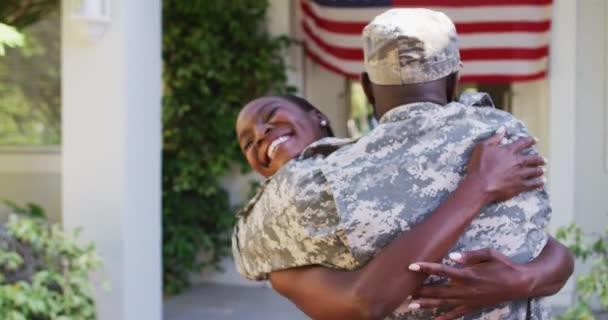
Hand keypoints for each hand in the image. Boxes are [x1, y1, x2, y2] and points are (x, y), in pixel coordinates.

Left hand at [408, 248, 533, 319]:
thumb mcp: (489, 254)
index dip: (426, 268)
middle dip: (420, 291)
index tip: (412, 266)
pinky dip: (444, 318)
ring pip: (444, 304)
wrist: (520, 284)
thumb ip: (470, 255)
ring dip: (427, 304)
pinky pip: (456, 314)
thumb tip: (452, 256)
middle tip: (404, 291)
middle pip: (438, 291)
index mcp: (469, 274)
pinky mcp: (473, 307)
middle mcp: (466, 289)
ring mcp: (469, 300)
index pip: (442, 271)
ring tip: (411, 305)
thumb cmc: (504, 265)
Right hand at [466, 127, 545, 202]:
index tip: (536, 140)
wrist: (480, 185)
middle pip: (532, 158)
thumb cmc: (479, 166)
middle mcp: (517, 162)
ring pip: (535, 171)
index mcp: (509, 151)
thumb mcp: (482, 147)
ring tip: (542, 170)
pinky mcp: (520, 186)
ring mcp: (520, 174)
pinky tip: (542, 181)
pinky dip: (539, 182)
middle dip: (539, 159)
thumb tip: (502, 129)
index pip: (522, 143)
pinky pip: (533, 183)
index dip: (530, 140)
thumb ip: (494, 138)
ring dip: (539, 170)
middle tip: (543, 160)